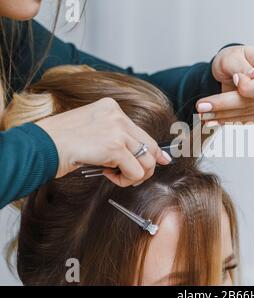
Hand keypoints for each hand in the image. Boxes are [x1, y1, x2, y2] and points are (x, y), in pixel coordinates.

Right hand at [36, 98, 171, 186]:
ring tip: (115, 176)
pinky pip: (136, 171)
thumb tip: (146, 154)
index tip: (161, 161)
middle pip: (150, 146)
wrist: (40, 146)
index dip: (154, 151)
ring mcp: (117, 130)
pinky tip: (108, 175)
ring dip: (134, 175)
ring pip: (147, 160)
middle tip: (133, 177)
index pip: (142, 132)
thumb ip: (117, 137)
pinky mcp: (114, 147)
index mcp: (111, 108)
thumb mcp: (92, 131)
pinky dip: (125, 180)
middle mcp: (117, 115)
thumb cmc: (60, 142)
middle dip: (147, 166)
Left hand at [197, 45, 253, 123]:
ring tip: (202, 113)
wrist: (233, 71)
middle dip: (225, 104)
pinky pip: (247, 122)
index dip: (247, 85)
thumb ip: (241, 65)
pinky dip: (228, 122)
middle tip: (201, 106)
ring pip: (248, 114)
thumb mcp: (231, 57)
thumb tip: (252, 75)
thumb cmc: (233, 60)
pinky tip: (212, 121)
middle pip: (253, 101)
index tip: (233, 80)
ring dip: (223, 116)